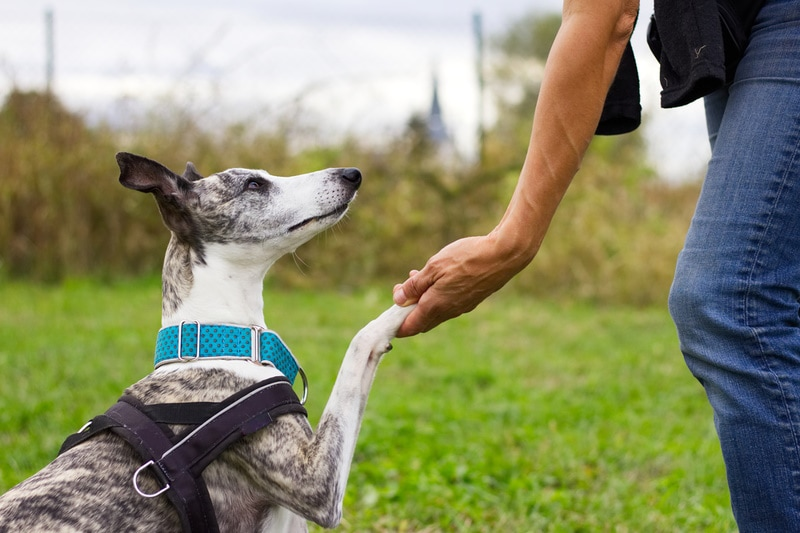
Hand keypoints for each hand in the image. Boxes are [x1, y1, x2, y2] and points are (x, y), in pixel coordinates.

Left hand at [392, 233, 531, 336]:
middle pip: (422, 321)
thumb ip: (414, 285)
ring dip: (422, 300)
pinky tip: (437, 278)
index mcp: (435, 305)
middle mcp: (448, 311)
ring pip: (435, 311)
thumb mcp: (434, 267)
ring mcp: (461, 307)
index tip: (388, 319)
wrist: (503, 256)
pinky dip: (436, 296)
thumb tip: (398, 299)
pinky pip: (447, 305)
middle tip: (401, 289)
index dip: (397, 326)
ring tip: (417, 276)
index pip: (410, 327)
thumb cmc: (467, 258)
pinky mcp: (471, 300)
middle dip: (407, 309)